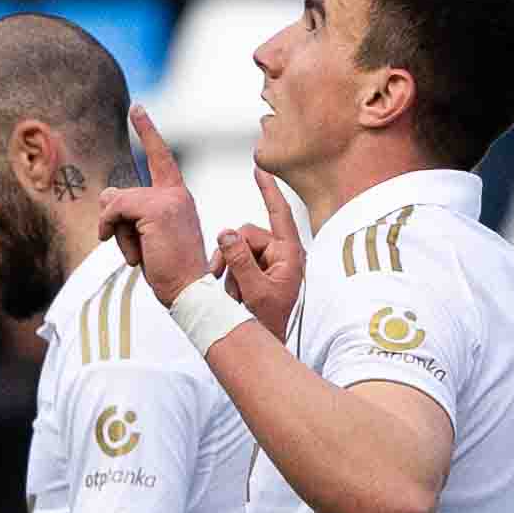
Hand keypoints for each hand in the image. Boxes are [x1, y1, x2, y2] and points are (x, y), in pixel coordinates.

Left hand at [95, 104, 210, 300]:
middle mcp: (176, 192)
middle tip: (136, 251)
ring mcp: (169, 198)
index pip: (160, 157)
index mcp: (178, 197)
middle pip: (122, 192)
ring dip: (117, 233)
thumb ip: (129, 213)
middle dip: (115, 223)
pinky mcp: (158, 208)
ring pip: (118, 201)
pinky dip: (113, 229)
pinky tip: (131, 252)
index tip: (137, 108)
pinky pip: (118, 208)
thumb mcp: (146, 237)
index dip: (147, 131)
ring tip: (139, 255)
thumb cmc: (169, 269)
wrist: (189, 291)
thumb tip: (106, 193)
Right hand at [220, 170, 309, 338]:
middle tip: (224, 279)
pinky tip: (232, 291)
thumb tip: (226, 232)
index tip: (259, 169)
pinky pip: (237, 259)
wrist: (266, 343)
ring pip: (238, 246)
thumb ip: (239, 260)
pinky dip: (230, 272)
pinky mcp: (260, 271)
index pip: (279, 214)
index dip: (268, 190)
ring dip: (230, 267)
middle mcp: (282, 255)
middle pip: (248, 233)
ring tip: (233, 293)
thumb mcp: (254, 291)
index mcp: (289, 255)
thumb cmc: (268, 323)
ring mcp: (270, 263)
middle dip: (232, 254)